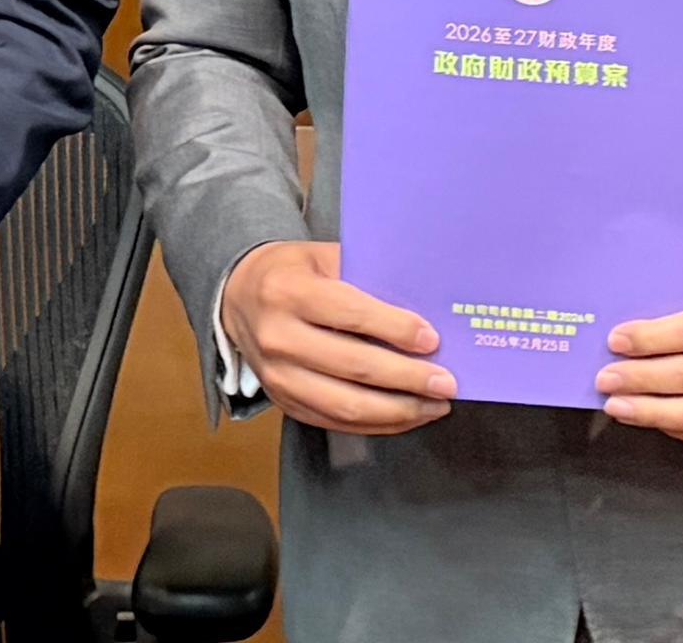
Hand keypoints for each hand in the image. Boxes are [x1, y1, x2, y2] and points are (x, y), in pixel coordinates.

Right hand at [225, 239, 455, 435]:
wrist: (237, 298)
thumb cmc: (291, 273)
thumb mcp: (321, 257)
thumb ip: (364, 278)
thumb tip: (424, 309)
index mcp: (287, 292)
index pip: (350, 315)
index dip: (395, 329)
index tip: (432, 340)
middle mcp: (277, 338)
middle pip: (353, 367)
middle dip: (407, 378)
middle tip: (446, 382)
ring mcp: (278, 377)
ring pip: (347, 406)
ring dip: (399, 410)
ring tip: (435, 405)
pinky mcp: (284, 403)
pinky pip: (338, 423)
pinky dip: (379, 424)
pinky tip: (408, 415)